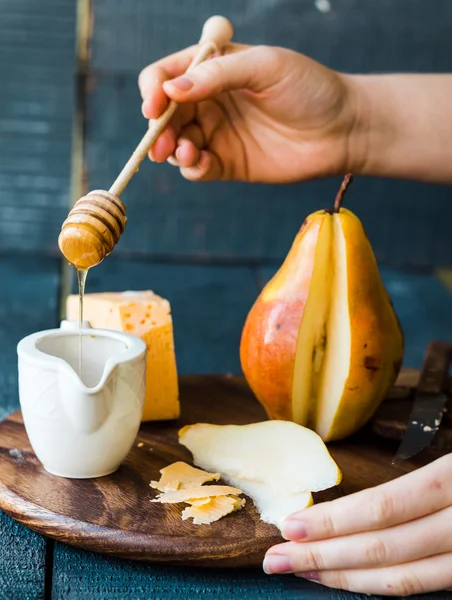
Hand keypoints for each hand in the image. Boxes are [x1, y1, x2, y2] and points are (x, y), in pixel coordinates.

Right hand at [138, 44, 359, 182]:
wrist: (343, 130)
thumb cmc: (309, 88)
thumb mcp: (266, 66)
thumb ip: (219, 74)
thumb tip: (171, 89)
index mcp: (214, 69)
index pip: (167, 75)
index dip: (153, 89)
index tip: (154, 106)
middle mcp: (210, 101)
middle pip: (165, 114)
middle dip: (158, 128)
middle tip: (163, 141)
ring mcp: (217, 134)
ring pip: (176, 143)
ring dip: (172, 150)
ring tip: (187, 152)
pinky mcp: (228, 164)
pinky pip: (197, 169)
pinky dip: (192, 168)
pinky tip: (202, 163)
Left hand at [263, 453, 451, 595]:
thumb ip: (425, 480)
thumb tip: (356, 509)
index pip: (384, 508)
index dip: (334, 522)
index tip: (289, 526)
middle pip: (386, 548)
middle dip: (324, 556)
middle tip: (275, 560)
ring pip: (406, 578)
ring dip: (347, 578)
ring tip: (303, 571)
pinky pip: (429, 584)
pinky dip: (385, 585)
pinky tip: (352, 578)